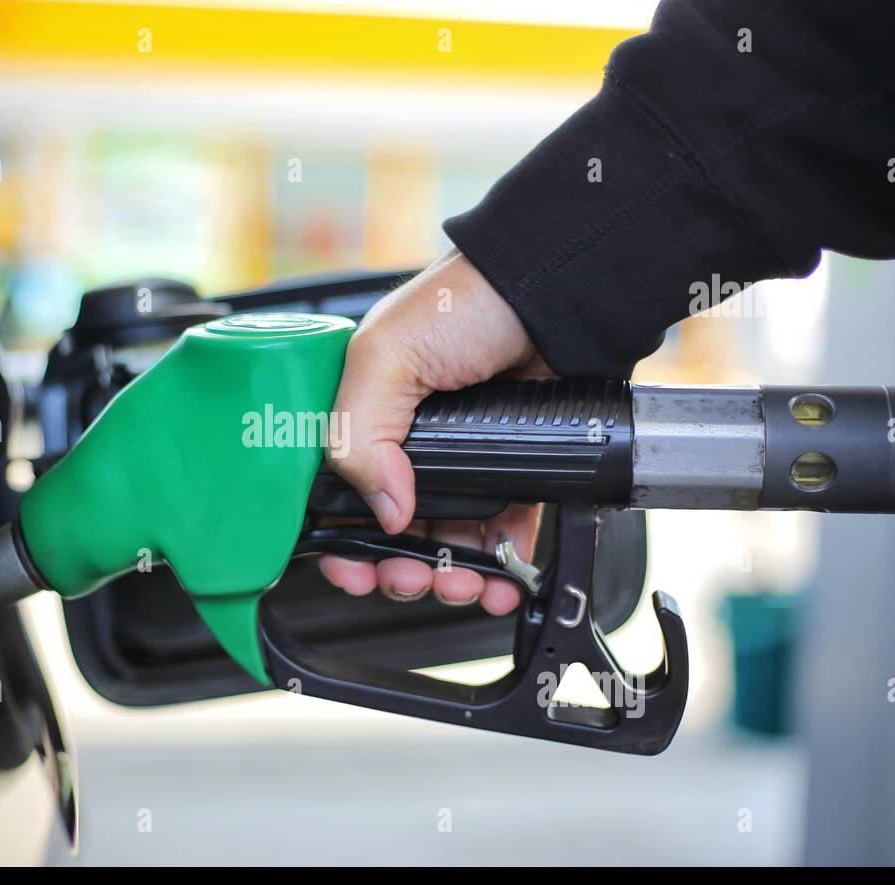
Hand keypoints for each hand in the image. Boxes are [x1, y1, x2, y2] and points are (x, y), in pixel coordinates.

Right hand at [320, 249, 550, 614]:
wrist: (555, 289)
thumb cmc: (466, 300)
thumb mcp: (386, 357)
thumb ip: (360, 436)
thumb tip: (384, 512)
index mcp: (366, 416)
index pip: (338, 494)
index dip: (341, 540)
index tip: (352, 570)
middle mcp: (410, 441)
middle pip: (393, 530)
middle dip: (399, 567)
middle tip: (410, 578)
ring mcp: (463, 457)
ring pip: (447, 540)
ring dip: (450, 576)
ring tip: (461, 585)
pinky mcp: (514, 466)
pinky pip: (502, 530)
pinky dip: (501, 563)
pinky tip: (501, 580)